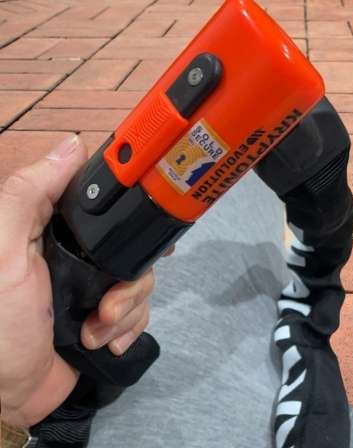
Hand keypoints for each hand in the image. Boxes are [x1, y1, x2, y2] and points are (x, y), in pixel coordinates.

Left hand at [0, 135, 153, 427]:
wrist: (4, 397)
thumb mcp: (2, 250)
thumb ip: (29, 195)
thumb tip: (72, 143)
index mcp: (48, 230)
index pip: (100, 205)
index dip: (128, 208)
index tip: (148, 220)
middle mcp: (74, 255)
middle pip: (130, 246)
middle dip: (130, 278)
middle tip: (109, 300)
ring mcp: (90, 289)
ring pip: (139, 280)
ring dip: (125, 309)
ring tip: (95, 331)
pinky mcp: (103, 319)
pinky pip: (138, 312)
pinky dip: (127, 328)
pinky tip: (103, 343)